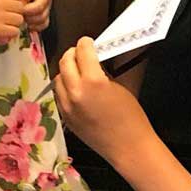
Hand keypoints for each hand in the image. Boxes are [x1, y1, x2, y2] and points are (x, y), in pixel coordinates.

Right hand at [0, 0, 24, 44]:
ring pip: (19, 19)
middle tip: (8, 21)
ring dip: (14, 25)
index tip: (10, 10)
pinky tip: (2, 34)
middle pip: (21, 7)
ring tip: (4, 27)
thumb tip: (20, 3)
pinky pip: (15, 31)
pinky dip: (10, 34)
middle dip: (16, 14)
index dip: (16, 4)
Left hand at [20, 0, 55, 31]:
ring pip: (41, 16)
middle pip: (39, 6)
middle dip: (25, 10)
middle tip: (14, 10)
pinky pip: (44, 23)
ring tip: (18, 17)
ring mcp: (48, 4)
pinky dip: (36, 26)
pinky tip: (26, 25)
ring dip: (29, 19)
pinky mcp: (47, 11)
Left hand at [54, 37, 155, 164]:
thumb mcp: (121, 87)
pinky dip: (65, 87)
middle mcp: (75, 92)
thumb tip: (94, 62)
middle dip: (73, 53)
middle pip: (65, 62)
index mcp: (93, 81)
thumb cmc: (132, 118)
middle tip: (82, 52)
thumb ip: (103, 72)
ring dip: (67, 70)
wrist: (129, 148)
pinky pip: (59, 95)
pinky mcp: (66, 118)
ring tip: (79, 71)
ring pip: (58, 78)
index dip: (86, 43)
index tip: (88, 42)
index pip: (82, 51)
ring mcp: (68, 106)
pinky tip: (76, 89)